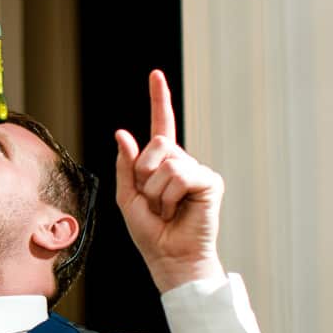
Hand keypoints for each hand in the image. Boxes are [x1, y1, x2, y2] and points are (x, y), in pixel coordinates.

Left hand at [114, 70, 224, 291]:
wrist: (170, 257)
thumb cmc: (150, 233)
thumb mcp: (128, 197)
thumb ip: (126, 165)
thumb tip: (123, 133)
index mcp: (161, 164)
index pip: (161, 126)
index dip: (159, 100)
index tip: (155, 75)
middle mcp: (181, 163)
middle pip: (157, 143)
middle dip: (144, 174)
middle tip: (153, 201)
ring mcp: (196, 170)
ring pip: (166, 162)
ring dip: (156, 191)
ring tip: (165, 210)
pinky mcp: (209, 181)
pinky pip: (180, 175)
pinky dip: (171, 195)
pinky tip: (178, 209)